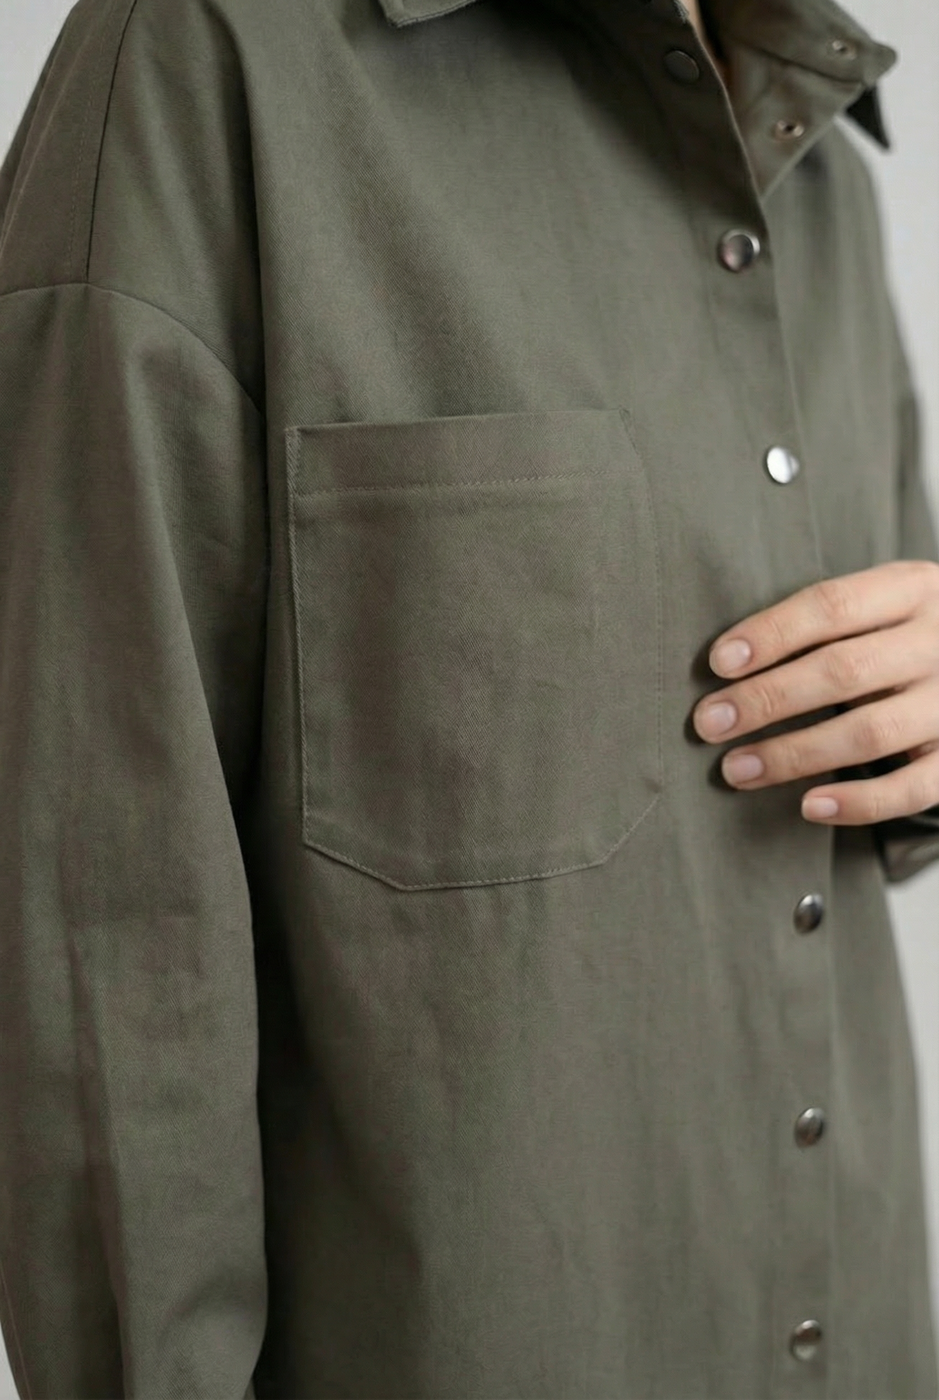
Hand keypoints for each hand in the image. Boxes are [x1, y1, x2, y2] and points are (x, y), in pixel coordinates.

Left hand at [692, 560, 938, 824]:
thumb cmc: (909, 634)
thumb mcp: (884, 605)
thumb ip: (827, 623)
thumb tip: (729, 663)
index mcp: (912, 590)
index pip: (833, 606)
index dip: (771, 634)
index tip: (718, 663)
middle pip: (844, 670)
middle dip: (767, 699)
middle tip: (710, 723)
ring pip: (870, 732)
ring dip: (794, 754)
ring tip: (737, 769)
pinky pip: (913, 788)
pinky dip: (860, 802)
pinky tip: (809, 806)